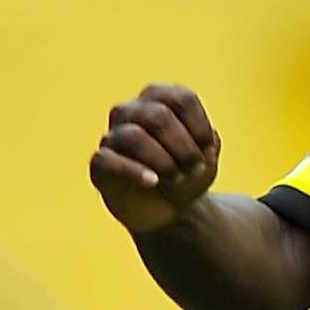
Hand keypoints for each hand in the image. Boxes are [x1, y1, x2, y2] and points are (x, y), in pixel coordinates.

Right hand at [92, 83, 222, 234]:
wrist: (170, 210)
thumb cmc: (187, 175)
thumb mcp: (208, 159)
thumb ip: (208, 144)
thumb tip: (201, 141)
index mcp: (159, 99)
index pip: (181, 99)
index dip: (200, 127)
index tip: (208, 150)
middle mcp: (131, 111)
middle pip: (158, 117)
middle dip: (184, 148)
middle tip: (194, 169)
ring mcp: (113, 137)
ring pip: (134, 137)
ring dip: (164, 162)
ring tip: (177, 179)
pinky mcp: (101, 164)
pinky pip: (107, 160)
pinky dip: (134, 172)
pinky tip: (153, 182)